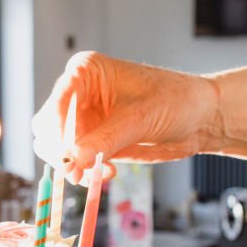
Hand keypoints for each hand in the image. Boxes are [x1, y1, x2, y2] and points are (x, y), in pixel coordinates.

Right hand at [33, 52, 219, 182]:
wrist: (199, 119)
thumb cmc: (175, 100)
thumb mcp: (140, 118)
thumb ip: (105, 139)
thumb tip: (74, 160)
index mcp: (85, 72)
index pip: (57, 100)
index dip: (58, 128)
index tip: (67, 153)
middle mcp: (78, 95)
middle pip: (47, 127)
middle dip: (60, 151)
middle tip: (79, 170)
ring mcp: (83, 120)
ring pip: (55, 148)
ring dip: (71, 166)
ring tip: (98, 174)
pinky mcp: (92, 142)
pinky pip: (74, 161)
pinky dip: (83, 172)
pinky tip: (107, 173)